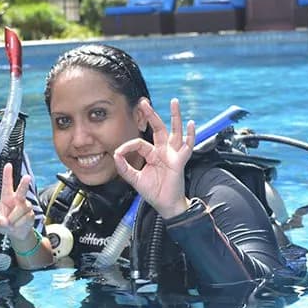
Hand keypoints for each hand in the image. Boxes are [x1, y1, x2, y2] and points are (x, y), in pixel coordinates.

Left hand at [0, 163, 34, 241]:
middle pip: (21, 191)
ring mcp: (26, 206)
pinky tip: (18, 225)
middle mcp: (18, 199)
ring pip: (20, 211)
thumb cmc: (6, 223)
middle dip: (24, 184)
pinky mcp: (31, 214)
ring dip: (14, 220)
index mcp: (7, 198)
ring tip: (11, 223)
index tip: (8, 165)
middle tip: (27, 177)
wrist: (17, 233)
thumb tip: (5, 221)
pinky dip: (19, 225)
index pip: (7, 184)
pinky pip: (24, 219)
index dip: (7, 175)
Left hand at [113, 98, 195, 218]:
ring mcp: (173, 155)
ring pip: (174, 132)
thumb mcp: (135, 179)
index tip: (119, 152)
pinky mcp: (180, 161)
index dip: (128, 146)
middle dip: (151, 114)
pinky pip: (187, 146)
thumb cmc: (154, 192)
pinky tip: (191, 124)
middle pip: (158, 128)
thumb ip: (125, 168)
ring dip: (175, 116)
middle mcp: (163, 151)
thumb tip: (115, 155)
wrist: (165, 205)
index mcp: (152, 154)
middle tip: (144, 102)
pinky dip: (191, 135)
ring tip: (174, 102)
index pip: (140, 143)